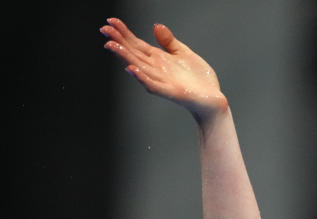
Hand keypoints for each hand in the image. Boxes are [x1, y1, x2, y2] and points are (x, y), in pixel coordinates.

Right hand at [101, 17, 227, 121]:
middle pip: (134, 53)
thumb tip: (156, 26)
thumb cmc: (199, 79)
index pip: (137, 44)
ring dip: (125, 57)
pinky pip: (153, 85)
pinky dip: (142, 77)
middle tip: (104, 29)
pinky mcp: (171, 92)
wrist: (212, 100)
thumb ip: (169, 42)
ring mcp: (162, 81)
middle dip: (119, 42)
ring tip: (112, 45)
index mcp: (159, 59)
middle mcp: (156, 69)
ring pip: (139, 67)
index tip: (111, 22)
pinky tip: (131, 69)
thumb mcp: (184, 54)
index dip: (124, 33)